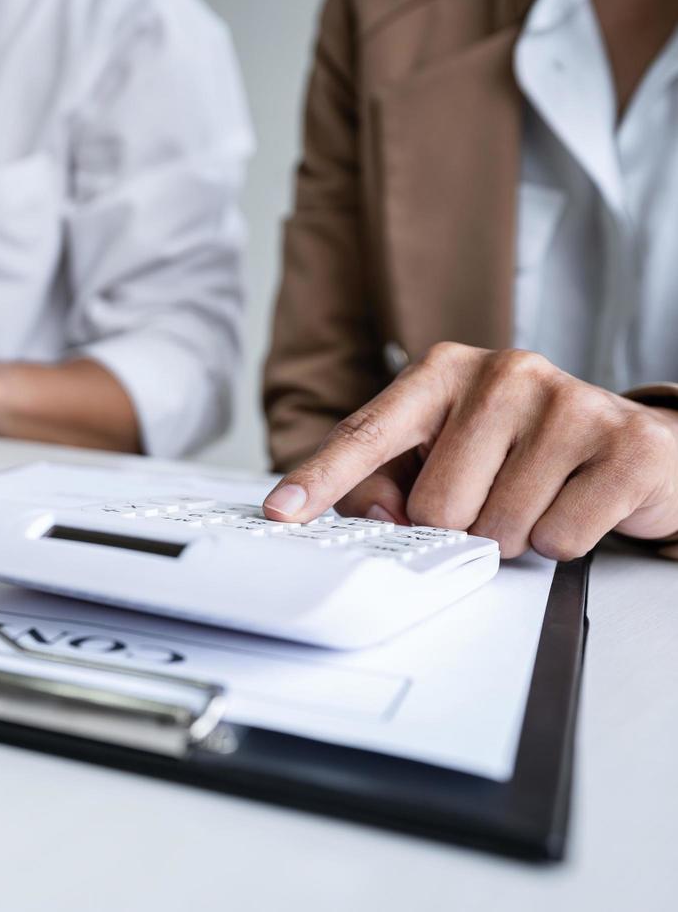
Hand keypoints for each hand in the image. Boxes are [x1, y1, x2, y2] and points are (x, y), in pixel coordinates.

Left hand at [262, 343, 677, 558]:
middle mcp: (503, 373)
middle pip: (435, 504)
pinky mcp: (621, 446)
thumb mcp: (444, 452)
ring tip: (537, 495)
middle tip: (493, 494)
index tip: (281, 511)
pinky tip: (575, 501)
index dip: (321, 478)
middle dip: (461, 522)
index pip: (367, 432)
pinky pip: (558, 537)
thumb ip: (390, 482)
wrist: (632, 445)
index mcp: (442, 371)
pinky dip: (562, 540)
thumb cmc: (522, 449)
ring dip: (513, 534)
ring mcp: (567, 403)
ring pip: (497, 526)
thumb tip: (378, 517)